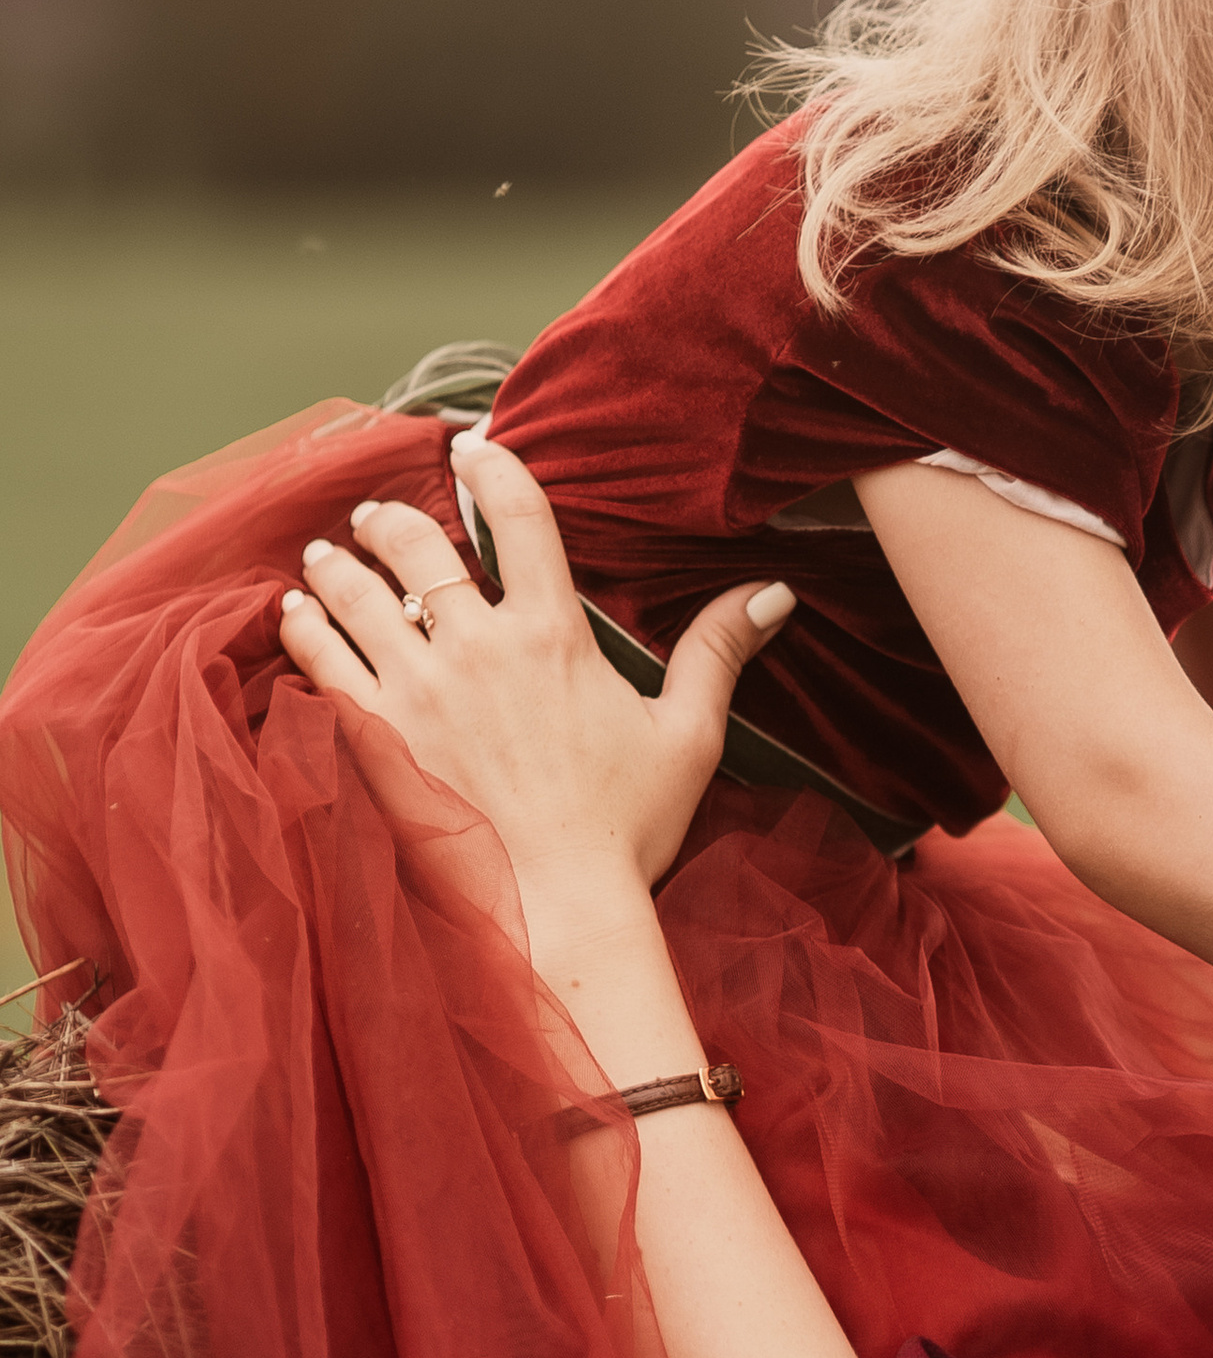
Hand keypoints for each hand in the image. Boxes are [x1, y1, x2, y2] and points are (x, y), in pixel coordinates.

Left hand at [277, 439, 794, 938]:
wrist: (556, 906)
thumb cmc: (625, 830)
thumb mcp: (689, 736)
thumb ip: (718, 652)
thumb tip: (772, 592)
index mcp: (553, 636)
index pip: (520, 518)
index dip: (492, 469)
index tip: (470, 450)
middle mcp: (477, 648)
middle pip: (416, 546)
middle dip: (392, 517)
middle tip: (380, 514)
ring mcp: (418, 691)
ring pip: (355, 593)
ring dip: (336, 562)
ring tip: (324, 553)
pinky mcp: (375, 736)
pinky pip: (322, 660)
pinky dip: (304, 628)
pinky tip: (296, 615)